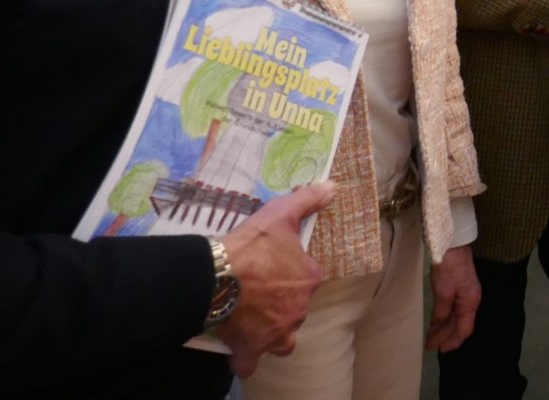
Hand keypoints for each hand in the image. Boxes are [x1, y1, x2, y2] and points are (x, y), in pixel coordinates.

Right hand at [216, 181, 334, 376]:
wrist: (215, 276)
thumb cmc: (251, 246)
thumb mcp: (280, 215)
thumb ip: (307, 201)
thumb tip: (333, 187)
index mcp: (309, 280)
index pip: (307, 278)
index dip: (291, 272)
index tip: (272, 268)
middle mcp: (298, 310)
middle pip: (294, 308)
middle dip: (282, 303)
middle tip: (259, 291)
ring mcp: (276, 332)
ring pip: (283, 339)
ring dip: (274, 332)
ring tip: (257, 321)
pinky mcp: (252, 348)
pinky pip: (251, 361)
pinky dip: (247, 357)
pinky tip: (239, 348)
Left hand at [425, 244, 481, 352]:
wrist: (452, 243)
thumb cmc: (449, 267)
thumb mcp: (443, 291)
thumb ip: (441, 311)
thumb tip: (437, 326)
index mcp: (470, 302)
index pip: (464, 329)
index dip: (452, 341)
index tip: (438, 350)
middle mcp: (471, 300)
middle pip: (460, 324)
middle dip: (446, 336)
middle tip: (430, 346)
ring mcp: (466, 294)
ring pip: (456, 317)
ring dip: (444, 328)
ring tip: (430, 337)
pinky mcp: (459, 288)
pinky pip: (453, 309)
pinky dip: (444, 318)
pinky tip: (435, 322)